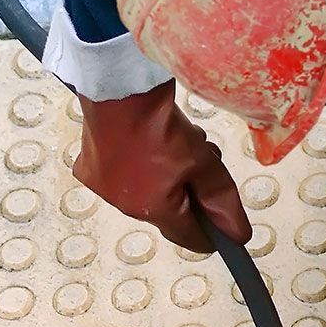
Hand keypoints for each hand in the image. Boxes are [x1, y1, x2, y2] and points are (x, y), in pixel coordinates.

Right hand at [74, 82, 252, 253]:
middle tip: (202, 161)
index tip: (225, 228)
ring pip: (145, 191)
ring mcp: (103, 187)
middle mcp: (124, 206)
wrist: (118, 89)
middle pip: (168, 210)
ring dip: (164, 175)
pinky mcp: (88, 167)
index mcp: (152, 210)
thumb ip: (221, 198)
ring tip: (175, 141)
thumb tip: (237, 233)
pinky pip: (121, 174)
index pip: (189, 237)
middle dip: (188, 190)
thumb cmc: (156, 124)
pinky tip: (144, 139)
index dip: (211, 233)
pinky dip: (137, 163)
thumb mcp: (202, 162)